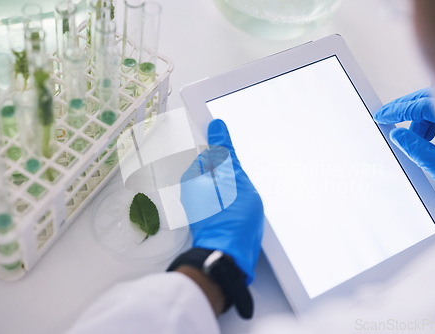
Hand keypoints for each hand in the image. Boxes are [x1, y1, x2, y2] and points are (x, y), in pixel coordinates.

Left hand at [180, 119, 263, 283]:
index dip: (223, 148)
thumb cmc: (232, 220)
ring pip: (222, 183)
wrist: (229, 256)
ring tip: (242, 198)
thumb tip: (217, 128)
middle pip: (216, 167)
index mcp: (193, 176)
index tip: (229, 147)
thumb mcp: (234, 178)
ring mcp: (200, 204)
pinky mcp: (209, 215)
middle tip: (241, 183)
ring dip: (235, 186)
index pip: (208, 149)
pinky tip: (241, 208)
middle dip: (231, 171)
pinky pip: (223, 197)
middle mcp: (192, 189)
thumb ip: (226, 151)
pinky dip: (233, 199)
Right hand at [374, 88, 434, 206]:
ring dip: (422, 117)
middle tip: (390, 118)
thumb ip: (417, 150)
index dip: (399, 110)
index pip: (424, 105)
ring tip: (415, 138)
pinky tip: (431, 136)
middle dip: (408, 109)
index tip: (384, 116)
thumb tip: (399, 135)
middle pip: (432, 97)